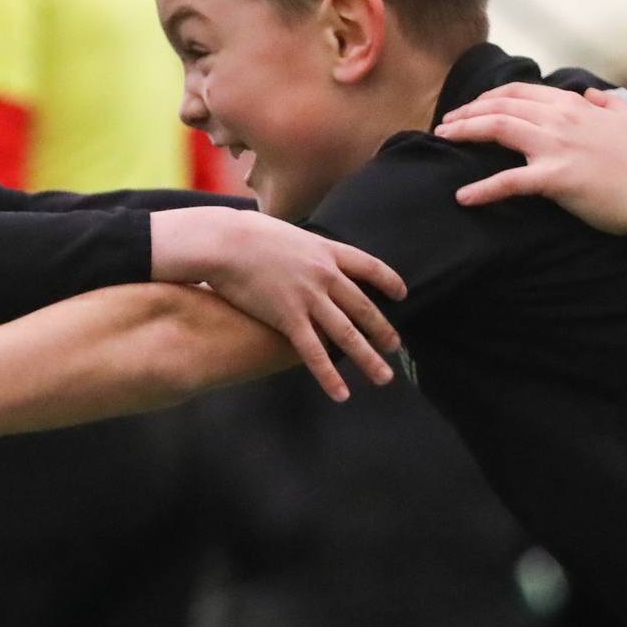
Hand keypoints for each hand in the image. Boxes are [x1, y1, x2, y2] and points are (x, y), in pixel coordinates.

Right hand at [149, 206, 406, 400]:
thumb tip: (293, 247)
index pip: (368, 265)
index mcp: (325, 250)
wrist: (224, 240)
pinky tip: (342, 394)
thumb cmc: (242, 232)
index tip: (402, 293)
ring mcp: (309, 297)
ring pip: (347, 334)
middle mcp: (325, 275)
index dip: (388, 280)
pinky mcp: (288, 317)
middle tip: (395, 347)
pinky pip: (314, 352)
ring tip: (384, 378)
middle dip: (382, 329)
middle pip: (363, 306)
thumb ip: (296, 246)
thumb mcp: (281, 232)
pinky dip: (329, 375)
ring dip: (368, 359)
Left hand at [433, 85, 626, 233]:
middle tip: (445, 124)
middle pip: (500, 106)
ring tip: (443, 140)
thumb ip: (607, 103)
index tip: (471, 107)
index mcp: (572, 105)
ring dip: (464, 132)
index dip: (488, 97)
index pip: (518, 91)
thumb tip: (591, 94)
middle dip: (467, 112)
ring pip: (497, 128)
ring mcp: (555, 147)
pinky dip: (482, 189)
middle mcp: (559, 119)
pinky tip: (463, 197)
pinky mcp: (554, 178)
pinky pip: (509, 181)